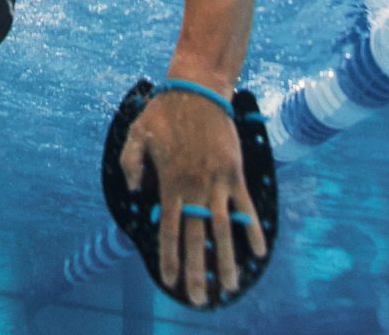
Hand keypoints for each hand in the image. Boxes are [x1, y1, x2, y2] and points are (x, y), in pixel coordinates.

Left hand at [120, 90, 266, 306]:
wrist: (197, 88)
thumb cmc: (164, 110)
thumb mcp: (136, 132)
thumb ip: (130, 164)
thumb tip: (133, 194)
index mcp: (169, 183)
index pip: (167, 230)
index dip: (168, 257)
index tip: (169, 281)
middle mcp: (194, 188)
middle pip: (194, 239)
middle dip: (196, 271)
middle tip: (199, 299)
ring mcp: (216, 182)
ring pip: (221, 230)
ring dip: (225, 260)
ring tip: (229, 286)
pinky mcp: (234, 173)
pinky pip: (244, 208)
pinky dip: (252, 230)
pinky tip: (257, 252)